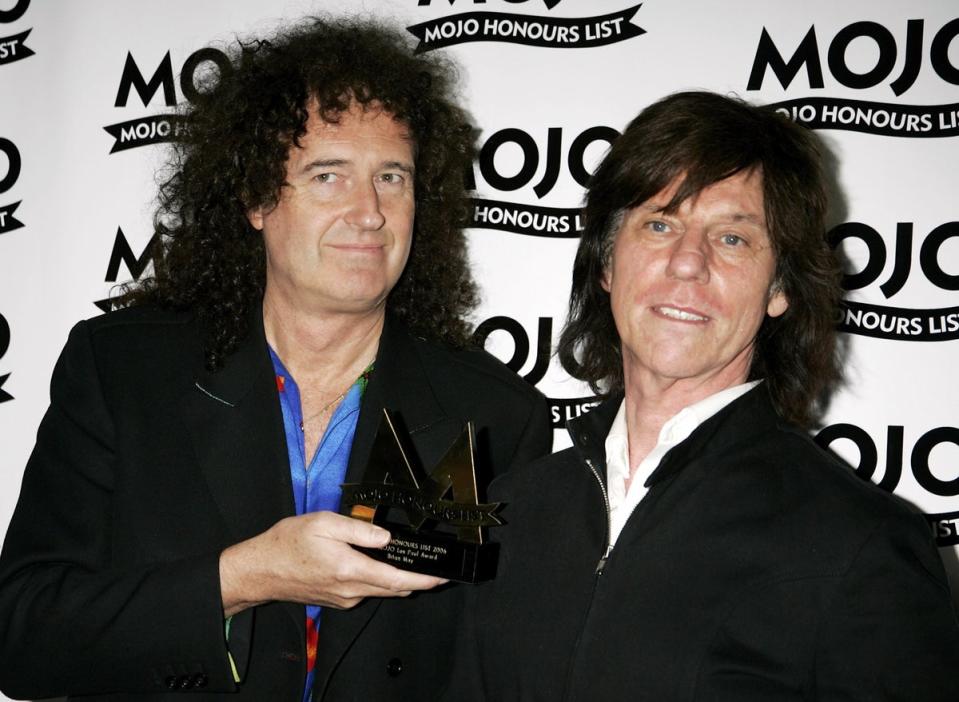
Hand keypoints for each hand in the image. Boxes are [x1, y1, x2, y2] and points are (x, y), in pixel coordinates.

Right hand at [219, 511, 446, 615]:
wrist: (260, 570)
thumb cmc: (287, 544)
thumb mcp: (324, 523)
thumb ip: (359, 529)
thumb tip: (386, 536)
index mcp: (350, 569)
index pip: (396, 579)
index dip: (423, 580)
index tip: (441, 577)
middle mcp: (350, 590)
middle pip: (394, 589)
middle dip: (417, 580)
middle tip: (435, 569)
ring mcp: (344, 598)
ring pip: (380, 591)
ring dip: (398, 581)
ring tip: (409, 564)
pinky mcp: (337, 601)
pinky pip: (365, 592)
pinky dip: (377, 581)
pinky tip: (374, 565)